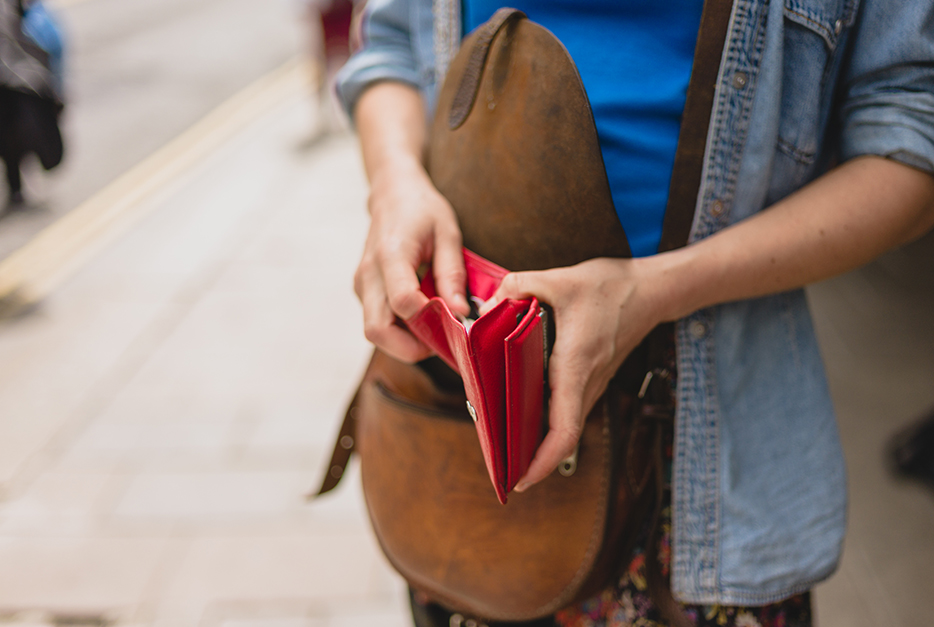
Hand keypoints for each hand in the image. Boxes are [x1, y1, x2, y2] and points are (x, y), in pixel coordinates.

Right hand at [354, 161, 470, 361]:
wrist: (392, 194)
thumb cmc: (422, 210)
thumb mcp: (447, 234)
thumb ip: (452, 274)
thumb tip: (461, 313)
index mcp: (391, 254)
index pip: (403, 302)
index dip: (430, 320)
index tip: (457, 320)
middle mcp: (369, 274)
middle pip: (378, 330)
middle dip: (411, 347)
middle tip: (443, 341)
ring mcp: (361, 285)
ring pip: (375, 332)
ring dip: (405, 342)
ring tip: (436, 330)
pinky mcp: (363, 292)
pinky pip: (377, 322)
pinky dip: (400, 331)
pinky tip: (424, 319)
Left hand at [484, 257, 665, 490]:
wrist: (650, 291)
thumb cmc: (611, 288)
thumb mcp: (559, 279)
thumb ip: (517, 287)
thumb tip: (489, 306)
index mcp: (575, 364)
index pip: (564, 428)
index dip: (543, 461)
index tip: (521, 479)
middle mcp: (586, 382)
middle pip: (561, 436)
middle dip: (531, 460)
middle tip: (499, 470)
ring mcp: (592, 383)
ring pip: (564, 425)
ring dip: (538, 442)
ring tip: (503, 448)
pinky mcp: (591, 378)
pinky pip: (567, 409)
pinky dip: (546, 421)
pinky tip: (520, 415)